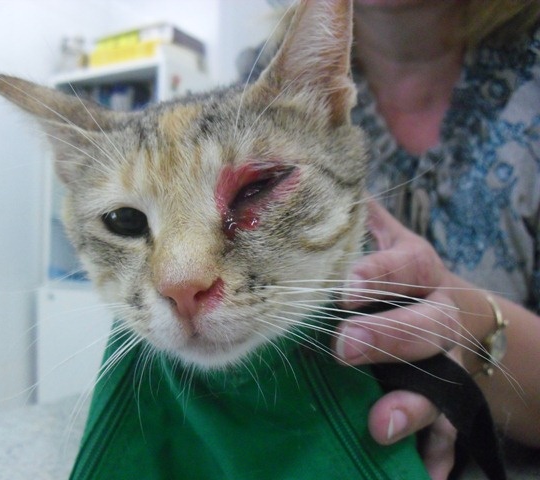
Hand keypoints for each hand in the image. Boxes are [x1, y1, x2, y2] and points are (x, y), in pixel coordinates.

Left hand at [335, 200, 466, 479]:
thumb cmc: (406, 281)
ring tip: (380, 423)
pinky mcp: (454, 399)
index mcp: (420, 271)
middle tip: (344, 348)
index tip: (343, 289)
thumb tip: (319, 179)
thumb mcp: (391, 244)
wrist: (462, 320)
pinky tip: (423, 469)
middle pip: (425, 325)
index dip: (377, 274)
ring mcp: (450, 359)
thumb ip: (363, 220)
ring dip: (413, 404)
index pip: (403, 266)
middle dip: (388, 337)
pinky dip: (437, 449)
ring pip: (441, 381)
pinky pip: (451, 428)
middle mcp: (439, 313)